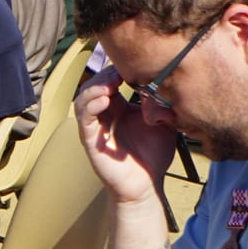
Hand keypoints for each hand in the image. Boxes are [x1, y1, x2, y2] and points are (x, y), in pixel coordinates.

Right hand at [74, 67, 178, 205]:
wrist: (147, 185)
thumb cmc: (154, 155)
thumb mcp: (164, 123)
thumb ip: (161, 104)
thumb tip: (160, 84)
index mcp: (117, 108)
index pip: (108, 81)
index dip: (115, 70)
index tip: (130, 63)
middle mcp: (103, 115)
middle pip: (93, 85)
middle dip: (104, 75)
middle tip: (119, 71)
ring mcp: (94, 127)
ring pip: (83, 99)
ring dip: (94, 88)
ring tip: (110, 83)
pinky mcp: (90, 140)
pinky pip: (84, 119)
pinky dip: (90, 106)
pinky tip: (104, 100)